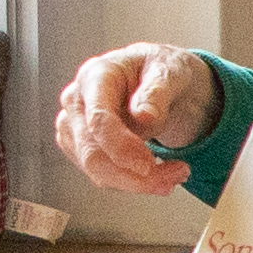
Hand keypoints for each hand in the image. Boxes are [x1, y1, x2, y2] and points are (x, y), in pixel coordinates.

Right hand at [54, 44, 223, 194]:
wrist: (160, 80)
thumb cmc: (161, 70)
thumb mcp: (170, 71)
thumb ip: (157, 91)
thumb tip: (143, 116)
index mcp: (96, 75)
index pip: (98, 119)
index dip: (121, 148)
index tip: (149, 165)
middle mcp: (77, 101)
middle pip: (93, 154)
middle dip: (134, 175)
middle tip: (175, 176)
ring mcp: (75, 127)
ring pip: (97, 172)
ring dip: (139, 183)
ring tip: (177, 172)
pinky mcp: (81, 147)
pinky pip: (103, 176)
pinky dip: (133, 182)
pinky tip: (161, 173)